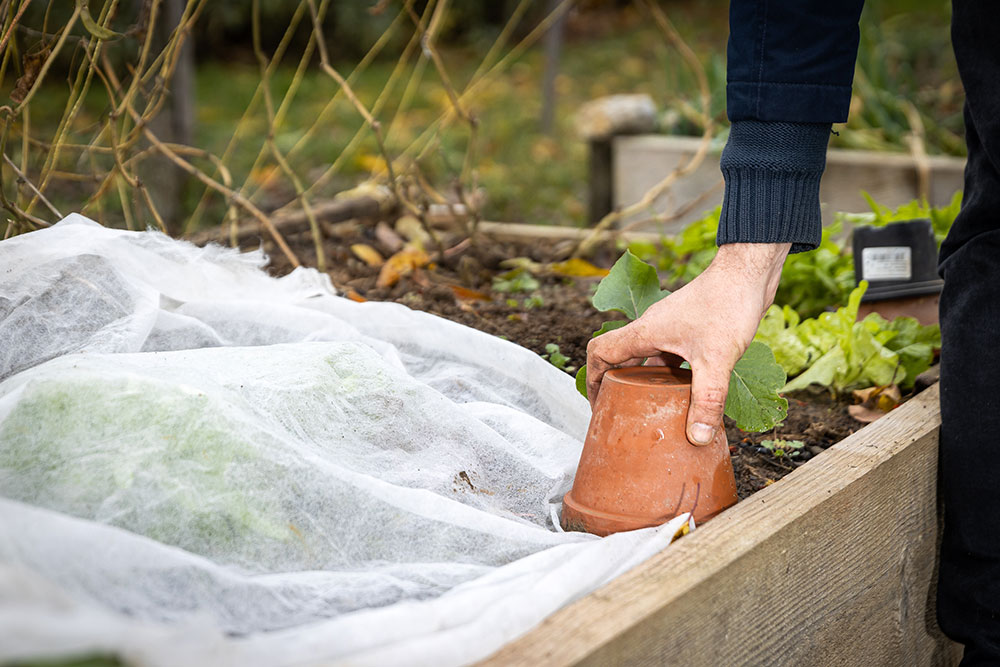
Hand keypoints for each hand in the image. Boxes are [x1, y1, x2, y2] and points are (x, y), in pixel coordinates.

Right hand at [586, 242, 789, 445]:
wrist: (749, 271)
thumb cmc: (728, 303)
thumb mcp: (716, 359)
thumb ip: (707, 400)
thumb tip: (698, 438)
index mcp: (645, 332)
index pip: (600, 352)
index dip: (592, 379)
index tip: (598, 405)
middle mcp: (652, 328)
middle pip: (620, 358)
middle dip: (617, 387)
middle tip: (623, 414)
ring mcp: (671, 327)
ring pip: (648, 358)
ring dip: (647, 382)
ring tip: (655, 409)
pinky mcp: (690, 328)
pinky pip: (670, 355)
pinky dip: (672, 375)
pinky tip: (690, 392)